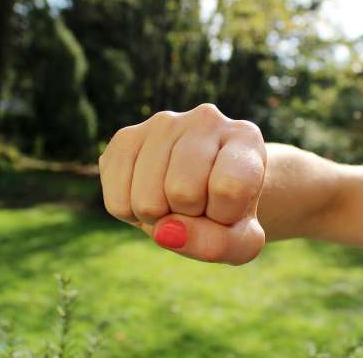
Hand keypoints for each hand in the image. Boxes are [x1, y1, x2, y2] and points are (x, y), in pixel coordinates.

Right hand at [99, 104, 266, 264]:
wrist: (201, 189)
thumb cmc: (227, 211)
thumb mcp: (241, 239)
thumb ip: (219, 244)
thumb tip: (166, 230)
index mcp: (245, 137)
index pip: (230, 187)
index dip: (225, 216)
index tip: (229, 208)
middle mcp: (205, 119)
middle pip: (183, 192)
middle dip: (189, 215)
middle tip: (198, 204)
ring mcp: (162, 124)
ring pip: (147, 200)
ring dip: (160, 217)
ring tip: (174, 200)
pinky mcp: (125, 138)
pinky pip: (118, 202)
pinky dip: (132, 215)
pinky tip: (149, 194)